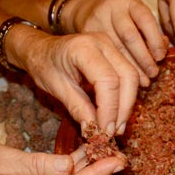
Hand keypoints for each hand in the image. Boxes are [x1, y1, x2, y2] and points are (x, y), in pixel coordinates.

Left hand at [16, 30, 140, 135]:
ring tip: (117, 127)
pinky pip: (130, 75)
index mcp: (83, 48)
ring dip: (128, 104)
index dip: (110, 109)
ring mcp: (111, 46)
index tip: (104, 130)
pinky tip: (119, 114)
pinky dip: (127, 96)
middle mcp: (102, 42)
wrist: (41, 49)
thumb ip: (78, 108)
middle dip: (124, 108)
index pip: (107, 80)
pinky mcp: (116, 52)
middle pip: (127, 77)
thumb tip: (96, 132)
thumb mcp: (57, 89)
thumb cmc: (45, 66)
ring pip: (133, 76)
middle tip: (113, 132)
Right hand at [67, 0, 168, 85]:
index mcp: (129, 2)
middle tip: (153, 73)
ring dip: (131, 67)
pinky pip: (102, 55)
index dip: (154, 40)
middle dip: (143, 57)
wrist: (85, 10)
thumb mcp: (136, 17)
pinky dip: (117, 69)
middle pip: (129, 35)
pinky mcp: (85, 33)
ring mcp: (97, 20)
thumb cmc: (120, 18)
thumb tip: (162, 50)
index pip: (145, 19)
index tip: (160, 57)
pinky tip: (126, 80)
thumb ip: (150, 32)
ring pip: (116, 48)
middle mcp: (112, 9)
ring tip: (143, 82)